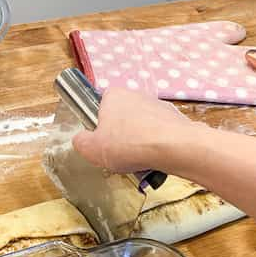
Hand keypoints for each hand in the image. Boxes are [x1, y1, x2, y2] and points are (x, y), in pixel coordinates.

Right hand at [71, 87, 198, 173]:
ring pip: (141, 129)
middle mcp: (136, 95)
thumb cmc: (128, 144)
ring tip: (138, 162)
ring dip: (139, 144)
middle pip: (122, 120)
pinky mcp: (174, 119)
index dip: (100, 128)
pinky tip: (154, 159)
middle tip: (119, 156)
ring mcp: (157, 105)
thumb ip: (80, 142)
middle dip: (121, 138)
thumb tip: (81, 139)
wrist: (173, 147)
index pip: (101, 108)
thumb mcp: (91, 149)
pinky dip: (156, 147)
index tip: (103, 144)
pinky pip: (159, 135)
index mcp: (113, 95)